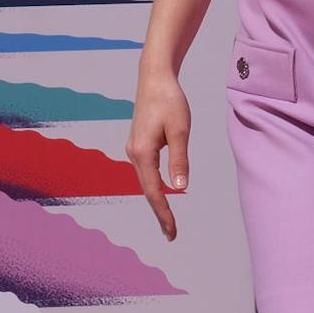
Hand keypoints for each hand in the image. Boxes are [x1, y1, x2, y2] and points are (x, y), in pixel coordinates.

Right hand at [126, 68, 189, 240]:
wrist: (154, 78)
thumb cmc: (170, 101)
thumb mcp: (180, 129)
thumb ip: (179, 159)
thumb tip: (180, 188)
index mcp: (142, 153)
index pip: (154, 192)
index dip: (164, 213)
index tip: (172, 232)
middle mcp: (133, 154)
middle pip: (147, 190)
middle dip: (159, 213)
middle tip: (171, 234)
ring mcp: (133, 149)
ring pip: (145, 181)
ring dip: (156, 201)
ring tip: (168, 220)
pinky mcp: (138, 144)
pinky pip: (145, 171)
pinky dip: (153, 186)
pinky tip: (161, 193)